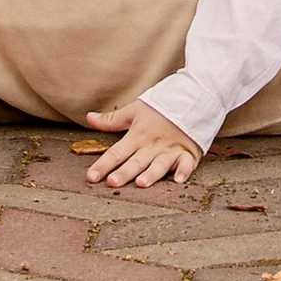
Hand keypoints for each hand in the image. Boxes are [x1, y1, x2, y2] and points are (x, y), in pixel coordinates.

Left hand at [84, 100, 202, 189]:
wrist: (191, 97)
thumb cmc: (161, 106)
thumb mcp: (135, 109)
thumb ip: (112, 119)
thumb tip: (89, 117)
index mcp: (138, 136)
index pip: (117, 152)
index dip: (103, 164)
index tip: (90, 177)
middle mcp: (153, 145)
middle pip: (136, 161)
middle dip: (125, 172)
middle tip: (113, 182)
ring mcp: (170, 150)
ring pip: (159, 164)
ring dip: (151, 173)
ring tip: (142, 183)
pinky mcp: (187, 152)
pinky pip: (186, 162)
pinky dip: (183, 170)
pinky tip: (178, 179)